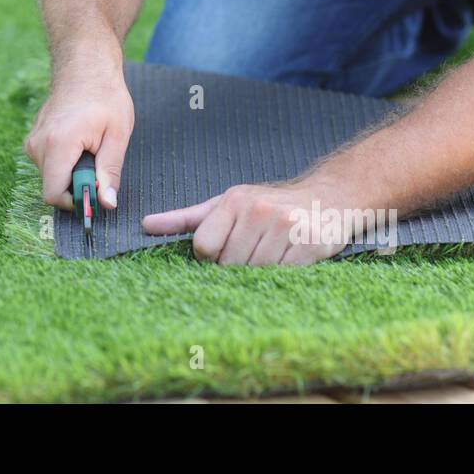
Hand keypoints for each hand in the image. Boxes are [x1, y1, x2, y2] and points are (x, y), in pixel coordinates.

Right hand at [23, 63, 133, 211]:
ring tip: (90, 146)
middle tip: (98, 160)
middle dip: (77, 184)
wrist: (84, 65)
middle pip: (53, 187)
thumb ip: (110, 171)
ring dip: (72, 172)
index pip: (54, 195)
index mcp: (58, 145)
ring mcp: (32, 141)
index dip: (76, 201)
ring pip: (51, 176)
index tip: (97, 191)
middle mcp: (38, 145)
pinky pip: (48, 164)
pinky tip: (79, 141)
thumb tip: (106, 203)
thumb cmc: (105, 95)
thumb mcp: (118, 135)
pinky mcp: (32, 140)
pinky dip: (64, 162)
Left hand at [141, 182, 352, 266]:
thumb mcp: (225, 204)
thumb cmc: (269, 203)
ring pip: (255, 272)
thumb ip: (185, 218)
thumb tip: (145, 225)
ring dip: (259, 272)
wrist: (328, 198)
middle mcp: (259, 211)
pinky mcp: (310, 244)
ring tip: (270, 254)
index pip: (204, 246)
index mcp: (234, 201)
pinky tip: (288, 259)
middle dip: (236, 266)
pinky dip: (282, 274)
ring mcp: (286, 227)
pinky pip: (283, 275)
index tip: (223, 251)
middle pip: (229, 264)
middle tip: (251, 253)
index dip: (210, 257)